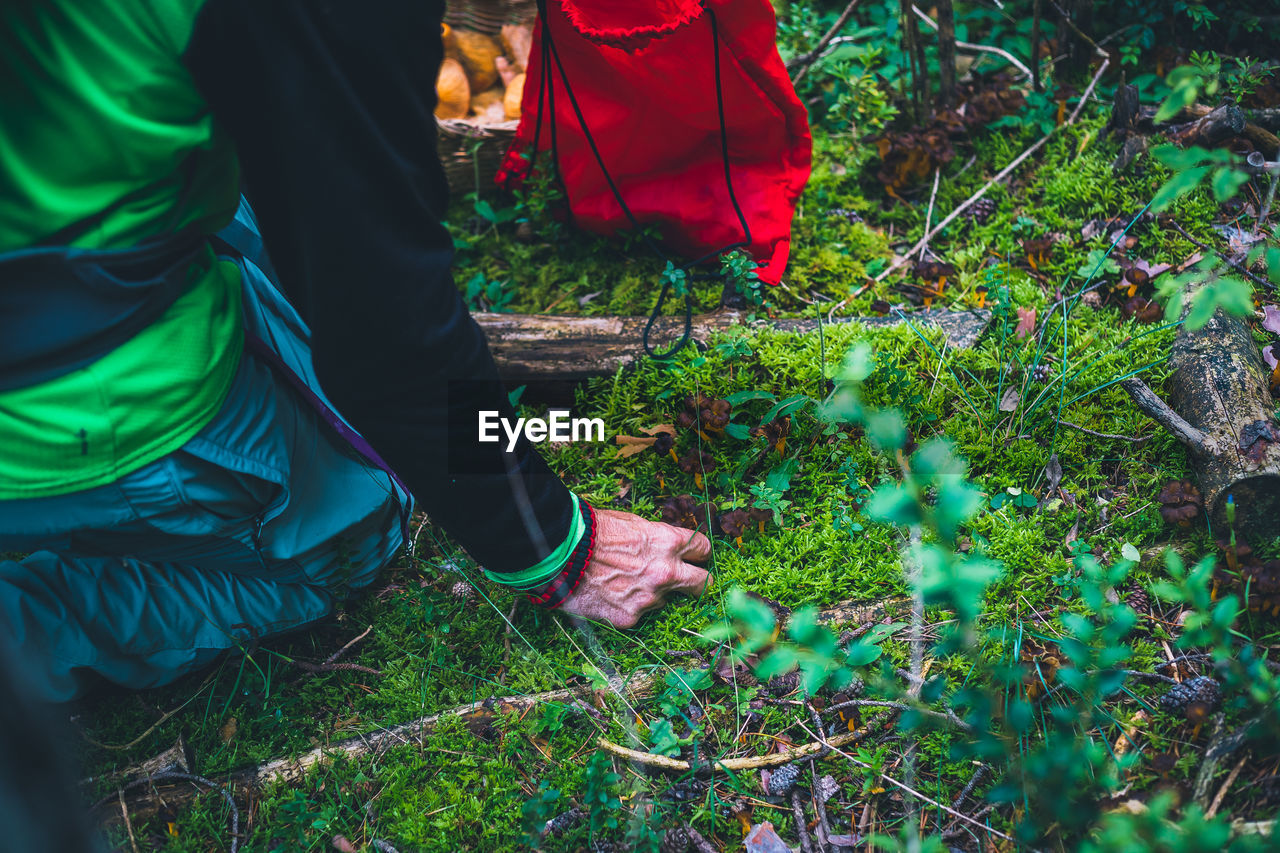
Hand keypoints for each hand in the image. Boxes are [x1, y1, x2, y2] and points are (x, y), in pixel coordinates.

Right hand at [558, 509, 711, 627]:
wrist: (561, 554)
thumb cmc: (593, 531)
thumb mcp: (631, 522)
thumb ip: (656, 536)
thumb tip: (665, 545)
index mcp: (668, 543)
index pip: (703, 549)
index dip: (699, 552)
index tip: (695, 556)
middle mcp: (666, 573)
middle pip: (703, 584)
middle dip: (699, 582)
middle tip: (690, 583)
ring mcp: (649, 598)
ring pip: (664, 600)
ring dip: (652, 593)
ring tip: (623, 582)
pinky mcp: (630, 618)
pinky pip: (637, 614)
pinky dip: (627, 606)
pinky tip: (608, 595)